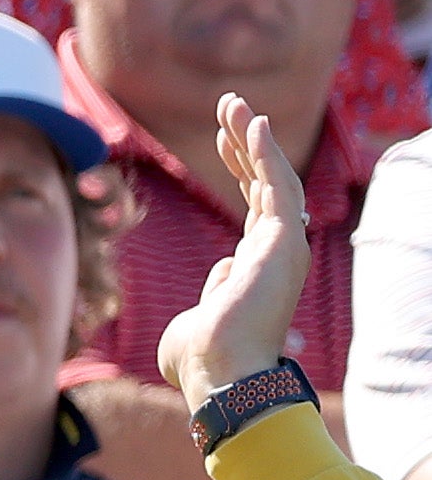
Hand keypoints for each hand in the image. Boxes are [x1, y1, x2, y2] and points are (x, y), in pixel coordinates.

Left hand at [159, 92, 314, 402]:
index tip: (223, 139)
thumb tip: (221, 273)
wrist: (219, 375)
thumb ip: (210, 295)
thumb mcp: (195, 320)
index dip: (241, 167)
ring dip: (252, 139)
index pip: (254, 205)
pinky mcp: (283, 242)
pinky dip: (267, 153)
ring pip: (271, 178)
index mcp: (255, 266)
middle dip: (246, 142)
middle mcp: (274, 252)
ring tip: (234, 104)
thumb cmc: (200, 359)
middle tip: (230, 105)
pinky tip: (254, 123)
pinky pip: (278, 186)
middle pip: (264, 183)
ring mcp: (282, 247)